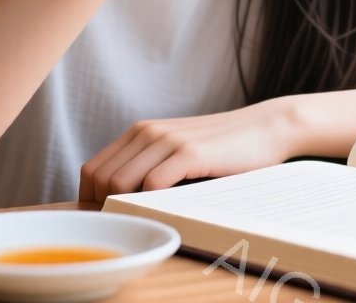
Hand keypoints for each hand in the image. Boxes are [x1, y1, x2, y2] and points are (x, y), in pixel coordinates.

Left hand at [78, 99, 301, 202]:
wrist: (264, 129)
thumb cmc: (222, 149)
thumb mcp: (177, 150)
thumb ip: (149, 165)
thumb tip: (117, 204)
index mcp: (139, 132)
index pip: (92, 170)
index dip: (91, 199)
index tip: (110, 220)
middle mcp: (147, 132)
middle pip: (100, 179)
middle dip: (106, 208)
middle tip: (128, 226)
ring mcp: (167, 140)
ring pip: (120, 182)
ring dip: (126, 208)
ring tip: (145, 222)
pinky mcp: (189, 152)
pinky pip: (152, 184)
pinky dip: (151, 204)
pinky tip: (165, 212)